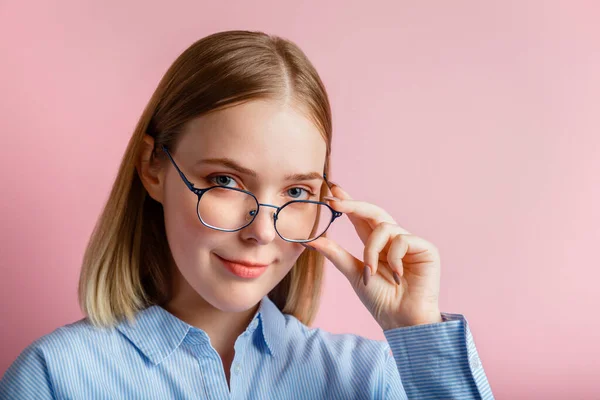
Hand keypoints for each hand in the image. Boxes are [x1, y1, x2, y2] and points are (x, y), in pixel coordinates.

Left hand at [303, 184, 442, 329]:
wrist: (401, 321)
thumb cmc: (380, 300)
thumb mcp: (352, 272)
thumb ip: (334, 253)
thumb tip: (308, 239)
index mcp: (376, 244)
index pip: (360, 217)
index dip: (347, 202)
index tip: (332, 189)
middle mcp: (392, 240)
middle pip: (373, 212)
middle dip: (353, 204)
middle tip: (334, 200)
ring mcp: (410, 243)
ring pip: (383, 227)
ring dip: (372, 250)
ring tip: (370, 272)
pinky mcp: (425, 248)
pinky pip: (402, 239)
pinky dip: (393, 257)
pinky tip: (397, 275)